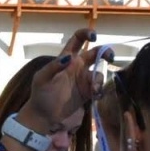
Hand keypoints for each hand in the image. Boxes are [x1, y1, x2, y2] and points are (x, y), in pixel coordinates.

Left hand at [11, 28, 102, 150]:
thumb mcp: (41, 78)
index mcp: (66, 59)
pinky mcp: (87, 93)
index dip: (86, 34)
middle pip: (95, 53)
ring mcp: (83, 80)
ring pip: (99, 72)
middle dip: (105, 52)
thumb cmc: (40, 95)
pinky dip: (100, 89)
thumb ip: (54, 66)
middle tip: (109, 58)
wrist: (42, 117)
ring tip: (94, 89)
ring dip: (100, 78)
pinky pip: (99, 87)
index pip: (77, 40)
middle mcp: (77, 67)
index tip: (94, 36)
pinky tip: (95, 95)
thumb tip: (70, 57)